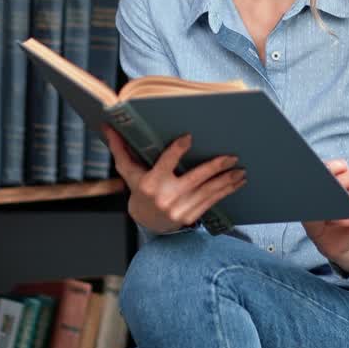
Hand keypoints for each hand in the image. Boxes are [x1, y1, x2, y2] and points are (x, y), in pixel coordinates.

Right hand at [104, 127, 246, 233]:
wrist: (146, 221)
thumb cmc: (138, 190)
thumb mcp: (128, 171)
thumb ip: (120, 148)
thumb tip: (107, 125)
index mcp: (150, 183)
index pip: (165, 163)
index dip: (177, 150)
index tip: (189, 137)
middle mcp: (166, 197)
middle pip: (195, 179)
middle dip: (215, 167)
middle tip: (232, 156)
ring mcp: (180, 209)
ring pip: (208, 191)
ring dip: (227, 180)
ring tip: (241, 170)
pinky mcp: (191, 216)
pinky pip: (212, 201)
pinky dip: (226, 191)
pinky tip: (238, 182)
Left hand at [304, 159, 348, 274]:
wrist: (328, 244)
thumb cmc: (318, 222)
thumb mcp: (309, 212)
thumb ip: (310, 201)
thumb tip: (311, 194)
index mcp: (342, 181)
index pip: (342, 166)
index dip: (333, 166)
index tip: (321, 172)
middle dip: (344, 179)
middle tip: (330, 189)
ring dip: (346, 200)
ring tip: (330, 211)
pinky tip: (336, 221)